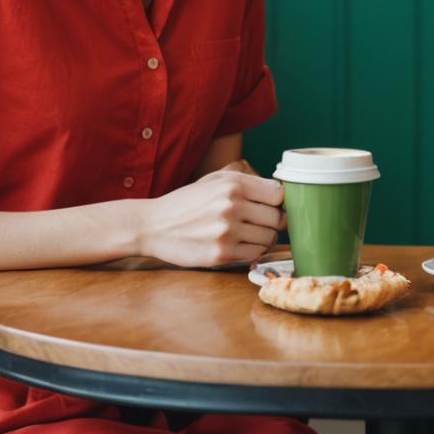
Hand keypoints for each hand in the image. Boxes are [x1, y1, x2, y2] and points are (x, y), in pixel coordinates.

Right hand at [137, 162, 284, 268]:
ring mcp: (226, 231)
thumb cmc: (187, 202)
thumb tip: (281, 192)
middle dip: (274, 221)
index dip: (279, 202)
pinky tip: (241, 245)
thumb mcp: (215, 180)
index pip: (279, 194)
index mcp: (233, 184)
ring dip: (265, 238)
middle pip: (277, 218)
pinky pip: (255, 254)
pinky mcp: (221, 254)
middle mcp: (231, 206)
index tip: (273, 206)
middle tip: (262, 223)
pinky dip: (253, 251)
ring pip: (269, 238)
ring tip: (249, 234)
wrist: (153, 225)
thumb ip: (247, 182)